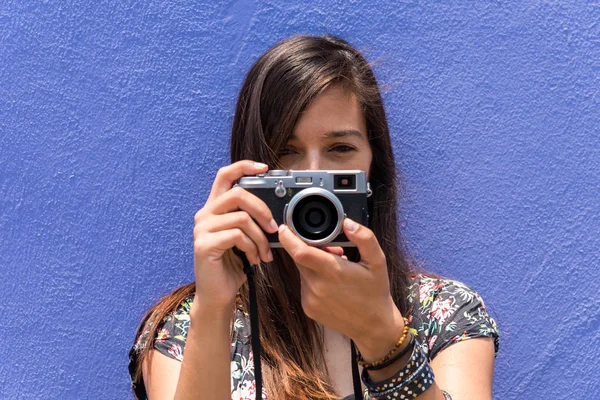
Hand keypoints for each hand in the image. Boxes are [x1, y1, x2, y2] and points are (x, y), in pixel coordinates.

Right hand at [192, 160, 278, 310]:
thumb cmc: (233, 265)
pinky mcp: (204, 245)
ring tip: (265, 253)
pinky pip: (236, 236)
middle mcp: (205, 214)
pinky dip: (252, 248)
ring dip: (260, 237)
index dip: (244, 167)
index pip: (225, 175)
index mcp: (215, 208)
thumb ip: (251, 219)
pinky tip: (254, 260)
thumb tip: (275, 210)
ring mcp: (202, 229)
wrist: (218, 295)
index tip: (265, 168)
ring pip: (241, 218)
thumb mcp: (245, 237)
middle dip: (263, 209)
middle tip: (274, 227)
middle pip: (238, 194)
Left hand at [277, 218, 405, 357]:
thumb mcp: (377, 261)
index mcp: (333, 272)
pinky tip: (331, 285)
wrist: (373, 327)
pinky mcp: (308, 308)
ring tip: (336, 270)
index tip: (284, 228)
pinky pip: (305, 285)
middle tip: (333, 251)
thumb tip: (347, 222)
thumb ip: (364, 238)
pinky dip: (313, 280)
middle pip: (300, 259)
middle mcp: (317, 286)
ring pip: (303, 272)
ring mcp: (310, 299)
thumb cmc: (376, 292)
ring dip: (313, 265)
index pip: (300, 252)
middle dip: (310, 249)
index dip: (288, 238)